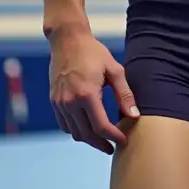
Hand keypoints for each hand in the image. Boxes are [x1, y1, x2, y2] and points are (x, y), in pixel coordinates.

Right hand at [48, 26, 138, 153]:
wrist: (67, 41)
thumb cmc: (94, 53)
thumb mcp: (114, 70)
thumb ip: (124, 94)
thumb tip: (134, 115)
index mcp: (87, 95)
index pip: (101, 126)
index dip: (114, 137)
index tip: (124, 141)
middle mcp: (70, 102)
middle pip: (86, 134)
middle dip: (101, 144)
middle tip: (113, 147)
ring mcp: (59, 103)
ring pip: (74, 132)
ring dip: (88, 139)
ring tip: (102, 139)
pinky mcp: (54, 102)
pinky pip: (65, 125)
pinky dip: (76, 130)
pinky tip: (87, 128)